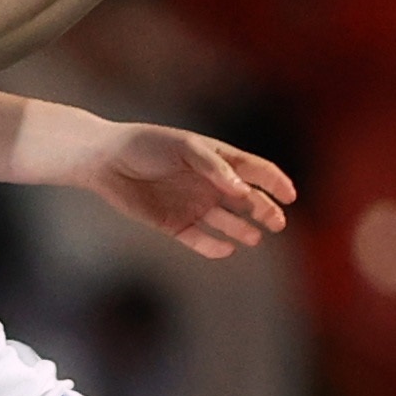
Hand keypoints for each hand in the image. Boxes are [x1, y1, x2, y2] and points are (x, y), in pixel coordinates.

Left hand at [80, 121, 296, 258]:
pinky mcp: (175, 224)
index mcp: (219, 161)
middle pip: (248, 201)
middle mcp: (212, 185)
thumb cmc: (148, 146)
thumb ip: (216, 168)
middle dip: (265, 211)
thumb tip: (245, 192)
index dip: (276, 183)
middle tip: (277, 223)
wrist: (106, 160)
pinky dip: (214, 247)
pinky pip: (201, 240)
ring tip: (254, 238)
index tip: (290, 196)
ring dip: (243, 230)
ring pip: (228, 223)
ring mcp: (194, 205)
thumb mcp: (186, 148)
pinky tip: (225, 249)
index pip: (257, 172)